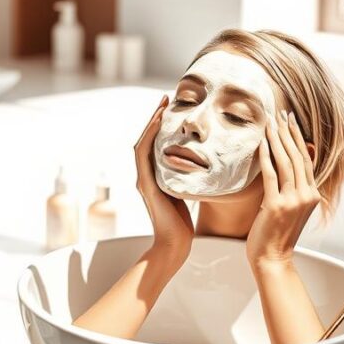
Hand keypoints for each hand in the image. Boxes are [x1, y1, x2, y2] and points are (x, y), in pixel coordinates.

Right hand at [135, 95, 193, 265]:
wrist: (174, 245)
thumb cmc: (182, 226)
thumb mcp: (186, 195)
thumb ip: (186, 181)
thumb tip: (201, 169)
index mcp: (154, 177)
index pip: (155, 145)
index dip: (160, 125)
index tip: (171, 107)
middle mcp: (145, 176)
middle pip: (146, 139)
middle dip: (155, 117)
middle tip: (166, 98)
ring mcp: (144, 179)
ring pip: (142, 142)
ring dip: (151, 121)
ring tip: (162, 103)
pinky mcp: (147, 184)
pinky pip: (144, 154)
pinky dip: (150, 136)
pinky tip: (159, 122)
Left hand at [246, 110, 319, 268]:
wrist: (273, 259)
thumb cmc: (277, 235)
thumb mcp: (291, 209)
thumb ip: (292, 189)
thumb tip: (285, 169)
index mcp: (312, 195)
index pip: (306, 160)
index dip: (298, 138)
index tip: (291, 121)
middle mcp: (306, 196)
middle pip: (297, 156)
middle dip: (288, 132)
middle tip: (281, 114)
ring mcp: (293, 201)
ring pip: (286, 162)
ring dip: (278, 139)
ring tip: (271, 122)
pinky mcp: (277, 206)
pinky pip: (271, 175)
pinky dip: (266, 156)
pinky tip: (261, 142)